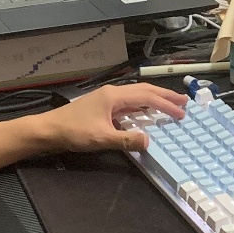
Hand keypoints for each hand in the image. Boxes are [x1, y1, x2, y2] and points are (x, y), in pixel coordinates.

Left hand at [34, 82, 186, 153]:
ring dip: (155, 100)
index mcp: (114, 96)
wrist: (48, 130)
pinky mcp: (103, 106)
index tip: (182, 114)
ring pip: (137, 95)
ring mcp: (107, 99)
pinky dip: (143, 106)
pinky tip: (147, 113)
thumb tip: (149, 141)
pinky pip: (129, 103)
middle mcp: (113, 93)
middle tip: (184, 102)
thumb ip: (126, 140)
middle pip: (144, 91)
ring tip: (171, 105)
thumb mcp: (101, 138)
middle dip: (165, 96)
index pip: (147, 97)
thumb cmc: (73, 132)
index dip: (166, 105)